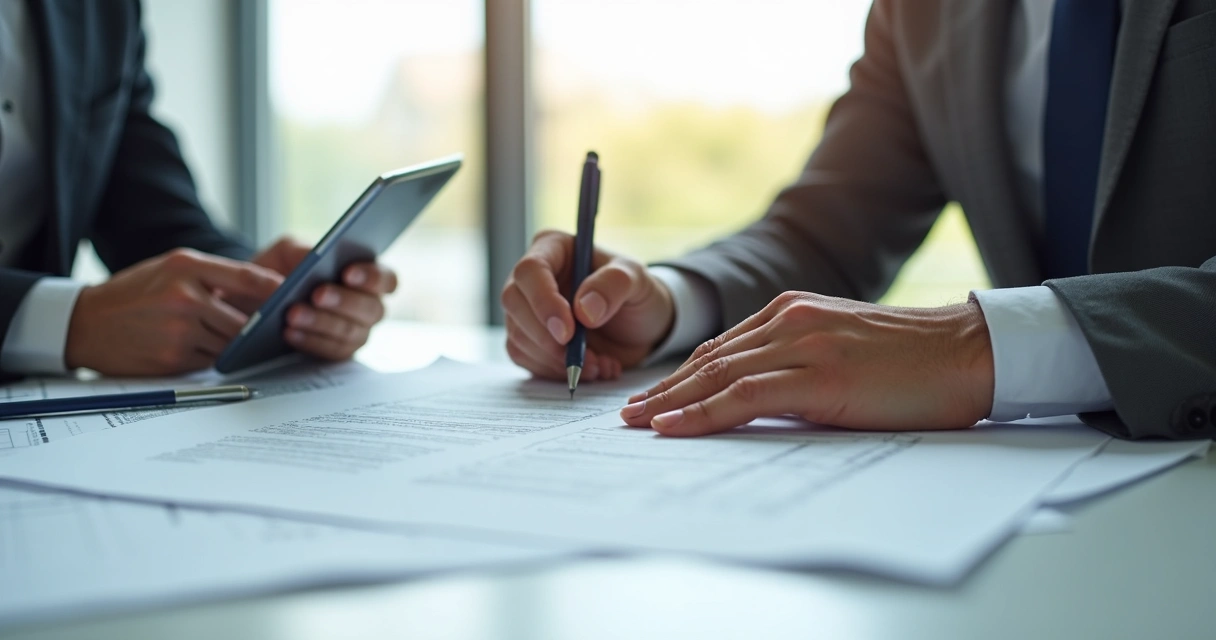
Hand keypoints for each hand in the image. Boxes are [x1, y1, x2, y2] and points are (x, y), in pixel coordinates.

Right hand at [65, 249, 282, 374]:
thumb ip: (216, 275)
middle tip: (278, 327)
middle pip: (246, 319)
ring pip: (232, 343)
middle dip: (261, 326)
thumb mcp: (171, 267)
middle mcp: (184, 297)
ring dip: (238, 344)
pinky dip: (215, 357)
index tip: (296, 294)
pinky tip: (207, 348)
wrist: (85, 323)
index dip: (277, 289)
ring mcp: (179, 331)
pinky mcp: (174, 359)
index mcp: (186, 267)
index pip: (248, 277)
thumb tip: (267, 287)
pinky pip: (212, 361)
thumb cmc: (134, 292)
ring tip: (242, 340)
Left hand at [251, 237, 397, 360]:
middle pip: (372, 309)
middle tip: (317, 294)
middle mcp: (368, 306)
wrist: (262, 300)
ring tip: (293, 314)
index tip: (348, 273)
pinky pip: (331, 351)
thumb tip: (297, 269)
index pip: (386, 280)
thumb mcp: (285, 252)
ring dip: (322, 322)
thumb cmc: (283, 270)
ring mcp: (356, 332)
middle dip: (344, 301)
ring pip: (350, 332)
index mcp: (366, 276)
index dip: (373, 277)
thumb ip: (296, 252)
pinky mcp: (337, 352)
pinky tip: (290, 332)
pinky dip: (310, 341)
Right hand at [500, 230, 675, 380]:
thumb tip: (583, 310)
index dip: (543, 301)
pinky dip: (557, 372)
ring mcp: (527, 310)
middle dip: (545, 337)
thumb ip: (614, 285)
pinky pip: (527, 359)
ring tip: (598, 365)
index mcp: (554, 248)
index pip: (531, 270)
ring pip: (518, 336)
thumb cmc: (636, 293)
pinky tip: (591, 369)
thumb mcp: (637, 280)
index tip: (568, 332)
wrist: (640, 327)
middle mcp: (533, 278)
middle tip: (580, 359)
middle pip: (514, 302)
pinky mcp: (530, 339)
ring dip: (556, 360)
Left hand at [619, 292, 994, 435]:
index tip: (655, 398)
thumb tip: (760, 398)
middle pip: (709, 360)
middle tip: (628, 415)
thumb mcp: (843, 353)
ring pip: (717, 375)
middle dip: (664, 389)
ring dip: (671, 402)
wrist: (967, 354)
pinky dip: (702, 412)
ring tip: (637, 425)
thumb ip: (799, 365)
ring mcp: (802, 344)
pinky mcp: (818, 375)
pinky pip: (744, 396)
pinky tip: (674, 427)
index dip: (683, 376)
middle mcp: (790, 320)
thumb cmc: (913, 365)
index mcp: (794, 312)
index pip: (722, 348)